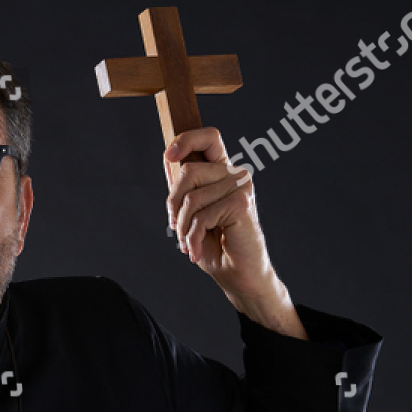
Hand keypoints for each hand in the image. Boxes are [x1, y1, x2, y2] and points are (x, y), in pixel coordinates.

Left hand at [163, 128, 305, 337]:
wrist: (238, 275)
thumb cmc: (216, 245)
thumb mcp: (191, 213)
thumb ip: (183, 187)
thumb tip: (169, 158)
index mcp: (223, 171)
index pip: (209, 137)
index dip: (187, 139)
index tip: (170, 156)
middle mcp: (235, 174)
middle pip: (188, 171)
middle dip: (173, 204)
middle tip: (176, 227)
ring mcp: (241, 186)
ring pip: (191, 197)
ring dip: (182, 227)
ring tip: (188, 243)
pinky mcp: (242, 204)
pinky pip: (201, 216)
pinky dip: (192, 238)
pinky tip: (196, 251)